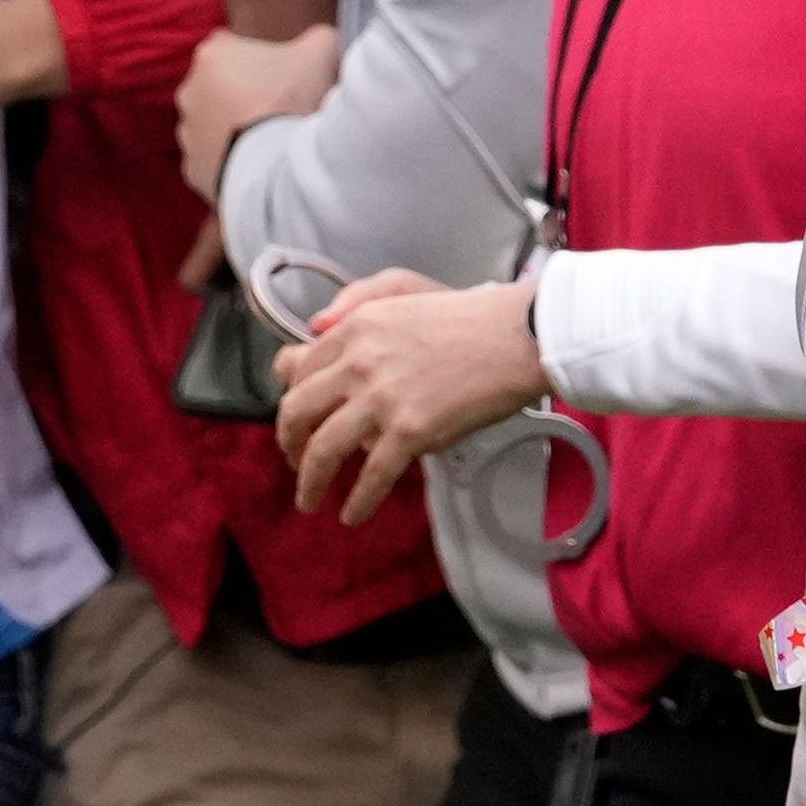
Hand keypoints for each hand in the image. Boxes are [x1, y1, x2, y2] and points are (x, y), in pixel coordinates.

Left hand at [176, 23, 336, 197]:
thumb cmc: (294, 101)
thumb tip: (321, 42)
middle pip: (219, 86)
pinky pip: (214, 161)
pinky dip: (232, 162)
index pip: (232, 45)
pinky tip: (259, 166)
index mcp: (212, 55)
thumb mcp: (322, 51)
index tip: (281, 75)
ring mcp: (188, 133)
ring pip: (214, 126)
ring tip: (271, 141)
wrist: (278, 167)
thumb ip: (318, 38)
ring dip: (235, 130)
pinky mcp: (193, 169)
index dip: (259, 59)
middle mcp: (190, 91)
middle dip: (243, 95)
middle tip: (280, 109)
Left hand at [275, 269, 548, 522]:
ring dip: (309, 482)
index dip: (291, 397)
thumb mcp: (403, 289)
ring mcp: (382, 399)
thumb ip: (355, 302)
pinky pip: (371, 477)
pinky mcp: (410, 432)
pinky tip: (352, 516)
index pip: (298, 367)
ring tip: (310, 501)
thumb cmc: (469, 316)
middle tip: (294, 461)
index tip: (298, 417)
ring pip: (323, 450)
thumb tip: (315, 328)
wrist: (518, 337)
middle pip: (296, 411)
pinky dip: (357, 502)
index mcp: (354, 327)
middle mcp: (358, 362)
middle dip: (288, 443)